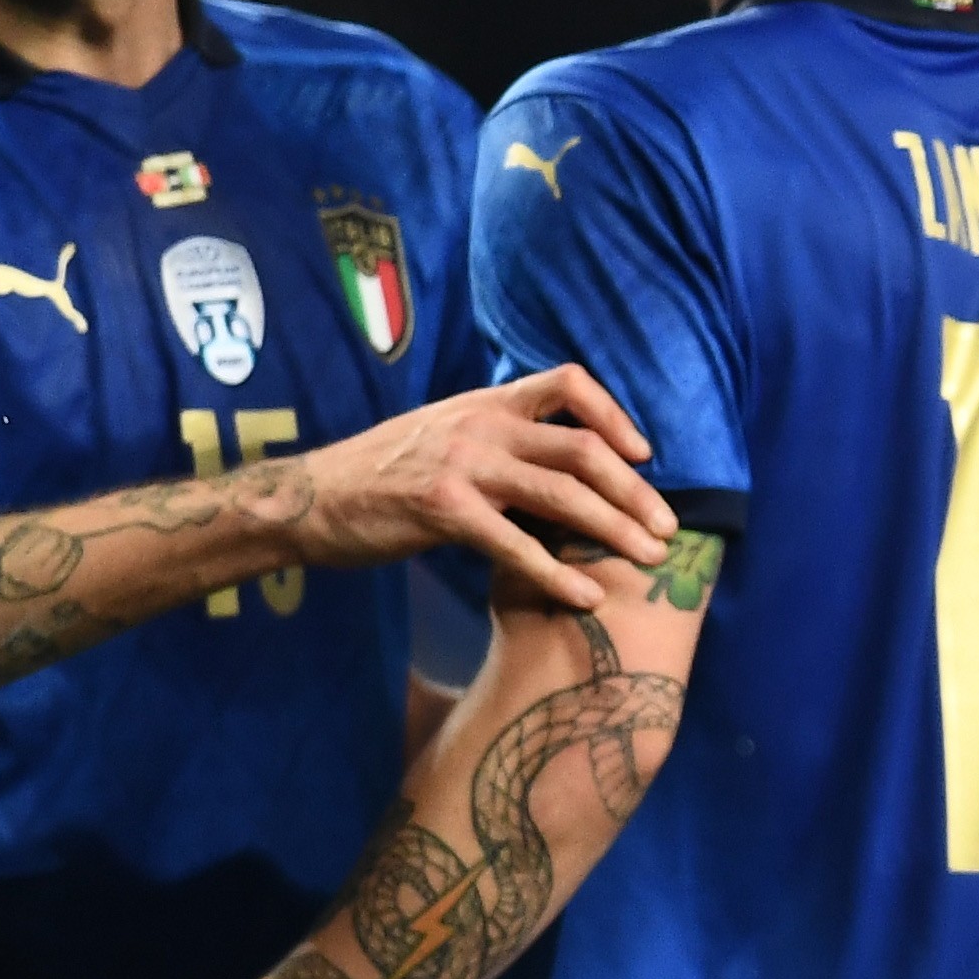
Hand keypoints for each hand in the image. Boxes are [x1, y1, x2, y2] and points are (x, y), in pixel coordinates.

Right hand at [293, 369, 674, 612]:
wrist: (310, 497)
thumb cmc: (383, 474)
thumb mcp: (446, 434)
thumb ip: (501, 441)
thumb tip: (560, 468)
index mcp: (487, 401)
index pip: (567, 382)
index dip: (615, 414)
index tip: (644, 453)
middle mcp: (482, 424)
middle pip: (582, 448)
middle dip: (634, 490)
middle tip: (667, 528)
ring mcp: (464, 464)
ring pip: (562, 494)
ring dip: (615, 528)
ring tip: (649, 559)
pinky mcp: (444, 509)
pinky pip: (517, 544)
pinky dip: (559, 572)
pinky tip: (587, 596)